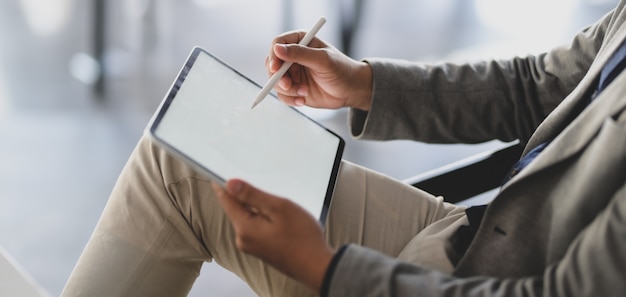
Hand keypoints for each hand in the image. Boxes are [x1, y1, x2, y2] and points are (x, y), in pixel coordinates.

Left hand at [212, 179, 334, 293]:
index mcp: (244, 228)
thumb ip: (252, 195)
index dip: (223, 186)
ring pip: (248, 218)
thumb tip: (230, 184)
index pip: (227, 201)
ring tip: (275, 201)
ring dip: (257, 207)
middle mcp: (244, 240)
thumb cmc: (302, 238)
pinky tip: (278, 216)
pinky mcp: (262, 249)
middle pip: (237, 210)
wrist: (317, 266)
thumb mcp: (278, 208)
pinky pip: (256, 227)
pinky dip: (263, 218)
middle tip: (259, 183)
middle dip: (245, 196)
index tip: (218, 174)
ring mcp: (253, 246)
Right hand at [266, 31, 372, 110]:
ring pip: (276, 82)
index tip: (275, 67)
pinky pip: (282, 95)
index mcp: (301, 41)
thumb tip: (278, 49)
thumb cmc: (342, 70)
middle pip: (272, 64)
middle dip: (278, 77)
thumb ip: (300, 54)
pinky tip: (303, 100)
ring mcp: (292, 73)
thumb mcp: (323, 60)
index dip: (274, 56)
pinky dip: (290, 100)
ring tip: (303, 93)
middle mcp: (294, 56)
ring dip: (288, 90)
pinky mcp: (294, 88)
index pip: (278, 44)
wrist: (351, 90)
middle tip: (288, 85)